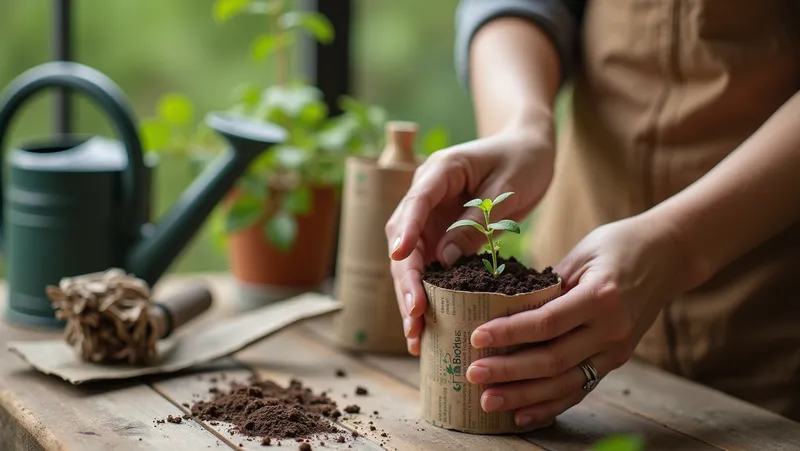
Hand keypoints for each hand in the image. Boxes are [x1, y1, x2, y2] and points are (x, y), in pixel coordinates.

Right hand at [386, 122, 555, 354]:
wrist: (530, 146)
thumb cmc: (523, 158)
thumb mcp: (507, 189)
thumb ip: (476, 222)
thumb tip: (444, 262)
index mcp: (440, 171)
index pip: (416, 202)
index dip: (406, 231)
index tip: (400, 258)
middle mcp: (426, 195)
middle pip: (404, 240)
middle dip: (407, 280)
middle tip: (414, 316)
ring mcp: (430, 216)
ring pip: (411, 260)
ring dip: (411, 295)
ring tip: (414, 335)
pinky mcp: (440, 233)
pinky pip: (429, 266)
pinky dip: (428, 294)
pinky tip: (427, 324)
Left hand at [465, 215, 687, 426]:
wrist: (669, 255)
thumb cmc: (619, 245)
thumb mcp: (581, 253)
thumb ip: (548, 284)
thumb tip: (505, 307)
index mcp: (601, 297)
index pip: (546, 322)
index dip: (509, 333)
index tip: (476, 336)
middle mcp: (611, 330)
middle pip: (552, 360)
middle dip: (508, 371)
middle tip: (473, 373)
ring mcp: (617, 350)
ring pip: (564, 383)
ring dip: (523, 396)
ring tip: (488, 401)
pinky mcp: (617, 360)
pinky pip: (580, 389)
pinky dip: (550, 405)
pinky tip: (522, 414)